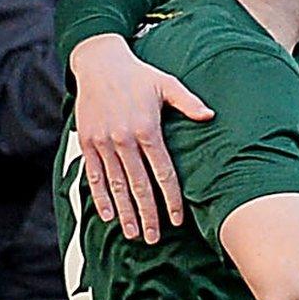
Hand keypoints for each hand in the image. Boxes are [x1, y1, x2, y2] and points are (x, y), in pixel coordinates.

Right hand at [69, 34, 214, 242]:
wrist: (98, 61)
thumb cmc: (138, 75)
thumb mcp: (166, 84)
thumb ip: (188, 102)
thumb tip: (210, 116)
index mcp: (147, 129)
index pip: (163, 173)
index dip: (171, 199)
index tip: (177, 219)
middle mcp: (124, 140)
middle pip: (139, 186)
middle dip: (148, 215)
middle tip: (155, 238)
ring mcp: (104, 143)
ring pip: (116, 186)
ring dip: (125, 212)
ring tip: (134, 234)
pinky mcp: (88, 142)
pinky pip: (94, 175)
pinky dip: (101, 197)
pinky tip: (108, 215)